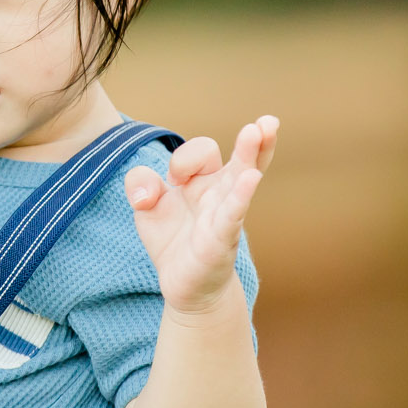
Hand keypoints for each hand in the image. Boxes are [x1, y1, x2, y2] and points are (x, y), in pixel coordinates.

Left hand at [125, 115, 276, 314]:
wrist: (185, 285)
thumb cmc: (172, 238)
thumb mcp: (146, 207)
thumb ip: (140, 185)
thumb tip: (146, 192)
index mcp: (204, 178)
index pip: (200, 153)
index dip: (184, 161)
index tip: (173, 181)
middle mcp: (221, 191)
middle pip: (239, 158)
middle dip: (251, 139)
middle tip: (267, 122)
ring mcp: (225, 214)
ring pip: (242, 179)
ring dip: (252, 155)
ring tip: (264, 129)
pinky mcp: (220, 240)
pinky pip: (232, 214)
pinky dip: (240, 196)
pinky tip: (250, 179)